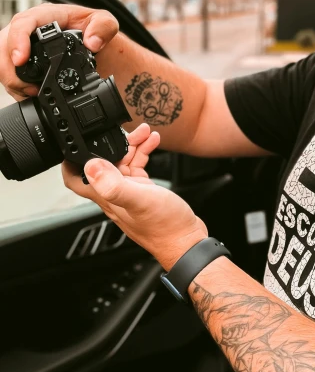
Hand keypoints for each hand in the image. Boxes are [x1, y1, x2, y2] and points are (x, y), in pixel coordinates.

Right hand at [0, 3, 119, 100]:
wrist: (94, 47)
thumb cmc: (95, 31)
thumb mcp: (107, 23)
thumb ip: (104, 28)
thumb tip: (92, 42)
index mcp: (46, 16)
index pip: (23, 23)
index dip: (17, 40)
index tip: (19, 58)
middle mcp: (29, 29)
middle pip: (3, 45)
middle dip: (10, 69)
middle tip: (29, 87)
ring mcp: (22, 46)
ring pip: (2, 62)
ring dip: (12, 81)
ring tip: (33, 92)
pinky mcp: (20, 61)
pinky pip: (7, 74)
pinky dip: (16, 88)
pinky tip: (30, 94)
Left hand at [62, 123, 207, 269]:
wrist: (186, 241)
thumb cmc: (164, 227)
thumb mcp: (139, 200)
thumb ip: (114, 184)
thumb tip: (91, 166)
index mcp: (106, 196)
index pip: (76, 178)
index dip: (72, 160)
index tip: (77, 143)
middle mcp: (113, 194)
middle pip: (103, 163)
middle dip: (113, 143)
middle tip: (130, 131)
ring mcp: (128, 192)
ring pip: (123, 162)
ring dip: (132, 145)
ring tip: (146, 133)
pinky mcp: (143, 191)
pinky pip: (138, 167)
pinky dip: (143, 152)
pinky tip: (152, 144)